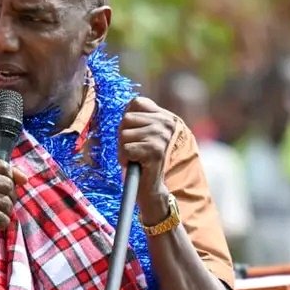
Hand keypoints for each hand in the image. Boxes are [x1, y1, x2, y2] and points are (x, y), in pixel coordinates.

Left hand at [118, 97, 177, 221]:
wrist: (151, 187)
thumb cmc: (142, 159)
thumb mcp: (143, 133)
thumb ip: (138, 118)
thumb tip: (125, 108)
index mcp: (166, 117)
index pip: (137, 102)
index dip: (128, 117)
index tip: (133, 133)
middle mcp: (167, 124)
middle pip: (127, 118)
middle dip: (123, 135)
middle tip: (133, 148)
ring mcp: (162, 136)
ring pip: (124, 134)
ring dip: (123, 148)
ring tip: (134, 157)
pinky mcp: (155, 150)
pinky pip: (125, 148)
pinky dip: (124, 158)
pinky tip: (134, 164)